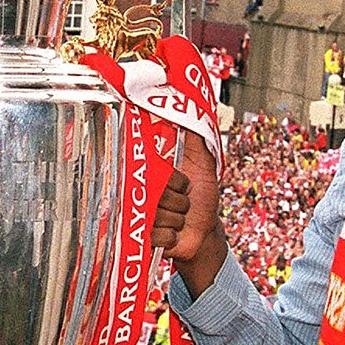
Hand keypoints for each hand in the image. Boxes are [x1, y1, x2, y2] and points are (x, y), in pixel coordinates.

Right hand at [154, 131, 226, 296]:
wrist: (203, 231)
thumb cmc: (203, 196)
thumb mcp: (202, 162)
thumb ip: (196, 136)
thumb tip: (192, 107)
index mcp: (154, 174)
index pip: (163, 175)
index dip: (178, 183)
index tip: (184, 185)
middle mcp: (143, 192)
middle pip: (161, 197)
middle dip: (179, 202)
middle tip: (182, 202)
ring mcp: (141, 215)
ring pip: (160, 217)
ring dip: (176, 220)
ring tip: (177, 218)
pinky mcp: (142, 237)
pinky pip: (158, 236)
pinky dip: (170, 236)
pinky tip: (172, 233)